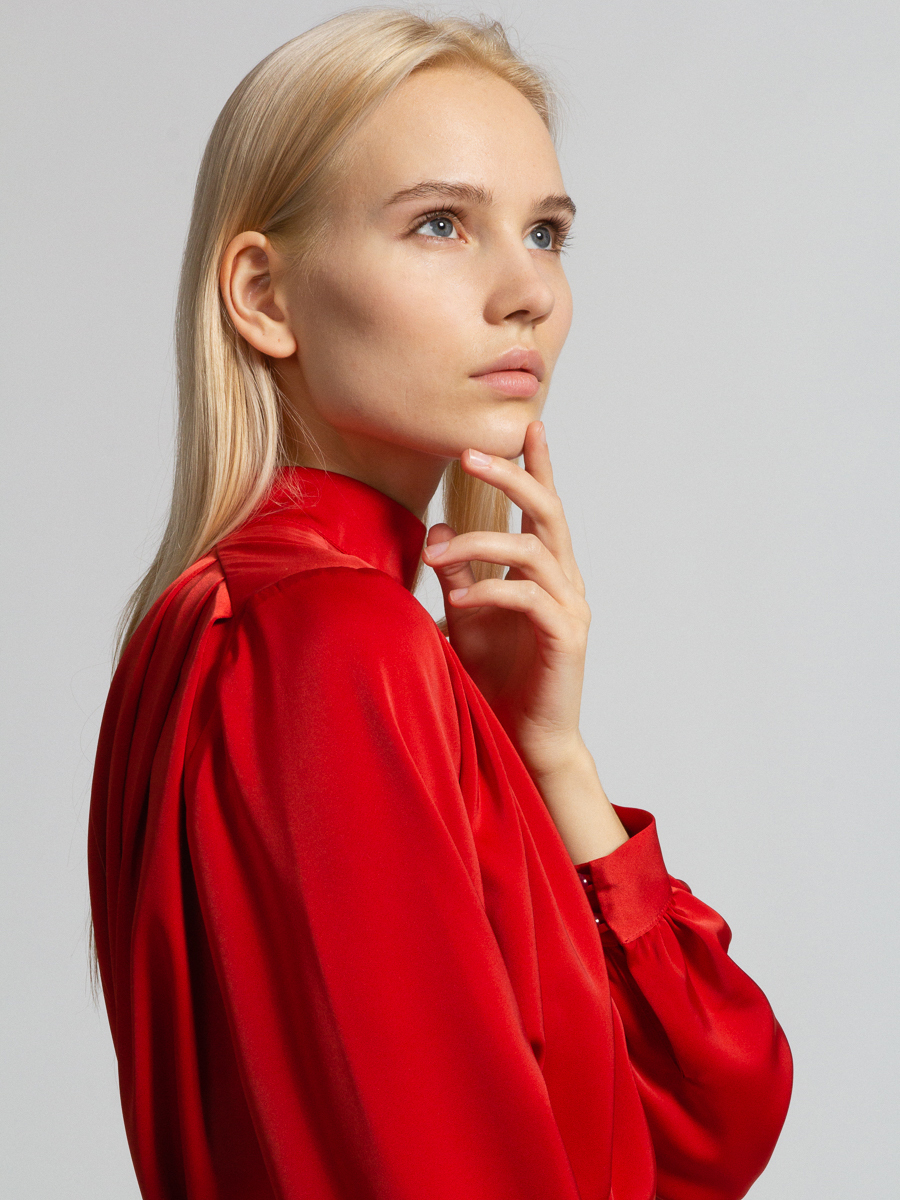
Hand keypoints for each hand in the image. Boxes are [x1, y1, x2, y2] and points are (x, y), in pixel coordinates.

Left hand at [423, 420, 591, 783]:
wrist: (522, 738)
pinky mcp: (566, 637)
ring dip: (482, 543)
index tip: (529, 425)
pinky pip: (529, 598)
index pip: (543, 507)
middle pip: (547, 511)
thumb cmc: (497, 676)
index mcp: (545, 569)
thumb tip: (435, 532)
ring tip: (441, 552)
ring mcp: (570, 607)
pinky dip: (490, 591)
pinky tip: (457, 599)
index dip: (539, 465)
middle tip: (470, 454)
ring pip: (533, 550)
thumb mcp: (467, 615)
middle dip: (512, 476)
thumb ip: (458, 572)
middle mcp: (564, 580)